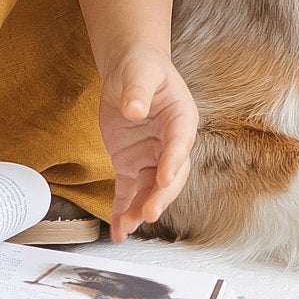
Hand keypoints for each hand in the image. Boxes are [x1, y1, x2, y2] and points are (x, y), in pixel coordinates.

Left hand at [97, 49, 197, 240]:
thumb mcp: (139, 72)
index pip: (179, 143)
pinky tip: (118, 230)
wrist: (130, 73)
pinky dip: (123, 210)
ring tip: (127, 226)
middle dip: (160, 196)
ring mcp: (152, 158)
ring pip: (150, 190)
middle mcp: (170, 144)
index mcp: (181, 119)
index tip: (164, 177)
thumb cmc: (141, 68)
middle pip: (170, 175)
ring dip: (140, 209)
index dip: (173, 161)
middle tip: (149, 213)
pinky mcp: (133, 166)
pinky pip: (129, 192)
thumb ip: (138, 90)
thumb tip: (134, 109)